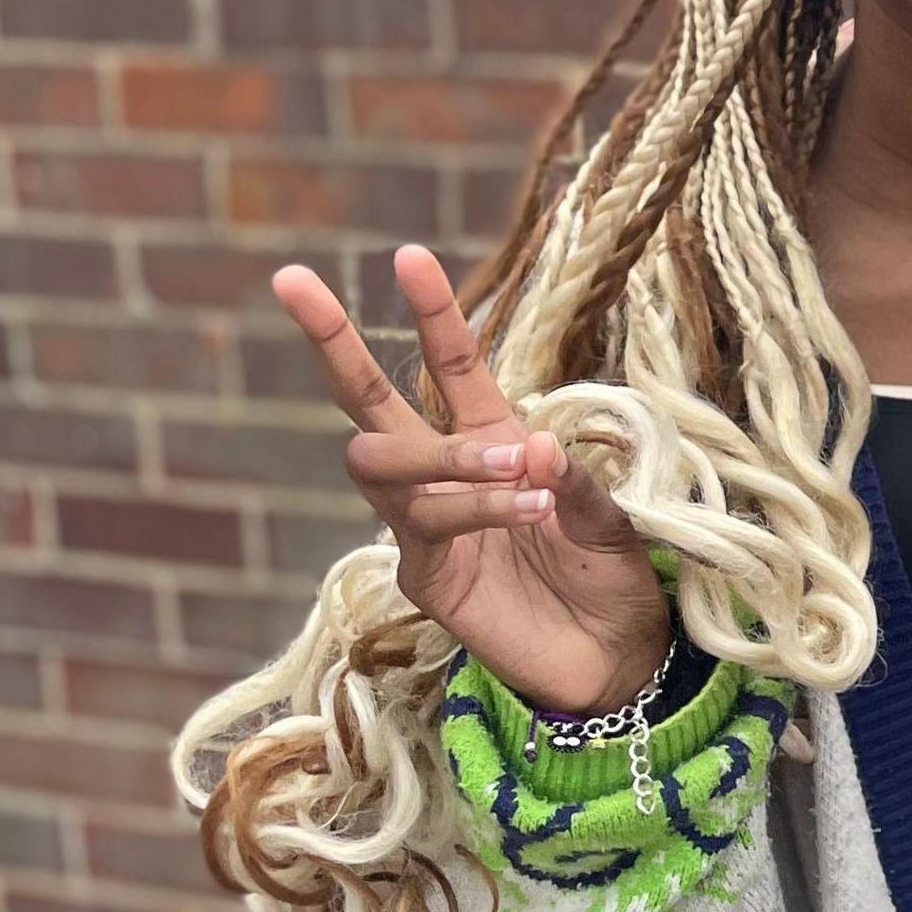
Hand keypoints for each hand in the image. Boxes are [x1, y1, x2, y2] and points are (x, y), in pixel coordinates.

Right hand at [278, 244, 674, 716]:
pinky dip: (478, 508)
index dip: (431, 311)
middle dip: (330, 341)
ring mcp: (425, 525)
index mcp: (491, 438)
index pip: (449, 365)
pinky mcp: (425, 577)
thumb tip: (527, 443)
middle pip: (367, 402)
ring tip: (519, 470)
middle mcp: (445, 474)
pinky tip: (529, 510)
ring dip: (450, 456)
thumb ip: (572, 479)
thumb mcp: (610, 514)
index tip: (407, 255)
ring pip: (386, 464)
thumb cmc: (611, 574)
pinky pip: (429, 526)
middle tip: (294, 280)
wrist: (616, 657)